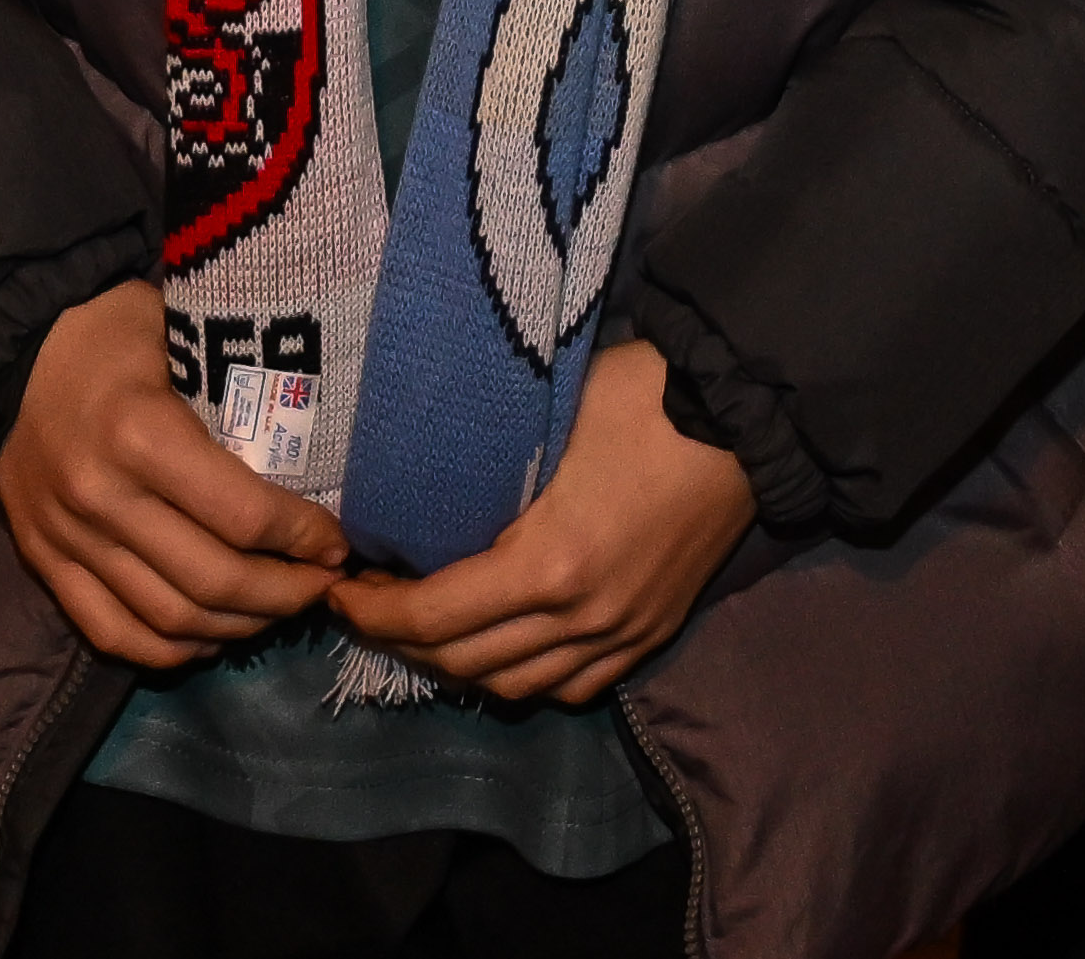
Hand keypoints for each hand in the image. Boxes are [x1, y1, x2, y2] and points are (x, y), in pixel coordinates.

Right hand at [0, 282, 348, 668]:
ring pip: (170, 620)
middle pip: (213, 582)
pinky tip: (215, 634)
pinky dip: (172, 650)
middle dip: (285, 594)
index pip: (242, 515)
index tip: (337, 543)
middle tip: (321, 586)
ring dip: (239, 627)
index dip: (302, 539)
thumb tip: (320, 440)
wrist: (5, 351)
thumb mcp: (180, 330)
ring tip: (280, 609)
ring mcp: (68, 540)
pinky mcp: (44, 565)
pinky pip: (113, 634)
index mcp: (141, 434)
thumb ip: (240, 387)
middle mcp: (102, 498)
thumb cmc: (109, 330)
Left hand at [326, 340, 755, 707]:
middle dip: (400, 640)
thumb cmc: (640, 397)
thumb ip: (484, 474)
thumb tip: (418, 491)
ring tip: (422, 630)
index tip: (339, 588)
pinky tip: (497, 649)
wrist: (746, 414)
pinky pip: (571, 686)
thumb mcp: (545, 420)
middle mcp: (582, 617)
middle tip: (365, 606)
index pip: (434, 616)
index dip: (374, 611)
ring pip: (514, 686)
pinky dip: (522, 678)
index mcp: (549, 564)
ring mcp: (622, 634)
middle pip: (463, 661)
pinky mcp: (651, 634)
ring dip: (456, 666)